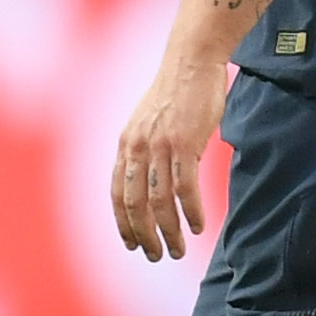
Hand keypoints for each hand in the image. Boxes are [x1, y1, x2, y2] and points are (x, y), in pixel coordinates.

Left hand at [111, 53, 221, 261]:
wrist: (192, 60)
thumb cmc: (176, 92)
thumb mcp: (149, 122)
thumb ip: (148, 150)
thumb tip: (155, 179)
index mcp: (126, 144)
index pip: (118, 193)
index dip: (123, 223)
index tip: (132, 244)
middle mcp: (138, 147)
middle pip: (135, 204)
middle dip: (145, 236)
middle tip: (157, 255)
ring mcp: (160, 145)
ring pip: (160, 201)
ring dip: (169, 231)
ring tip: (179, 249)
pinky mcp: (185, 143)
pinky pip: (185, 187)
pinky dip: (191, 212)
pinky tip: (198, 226)